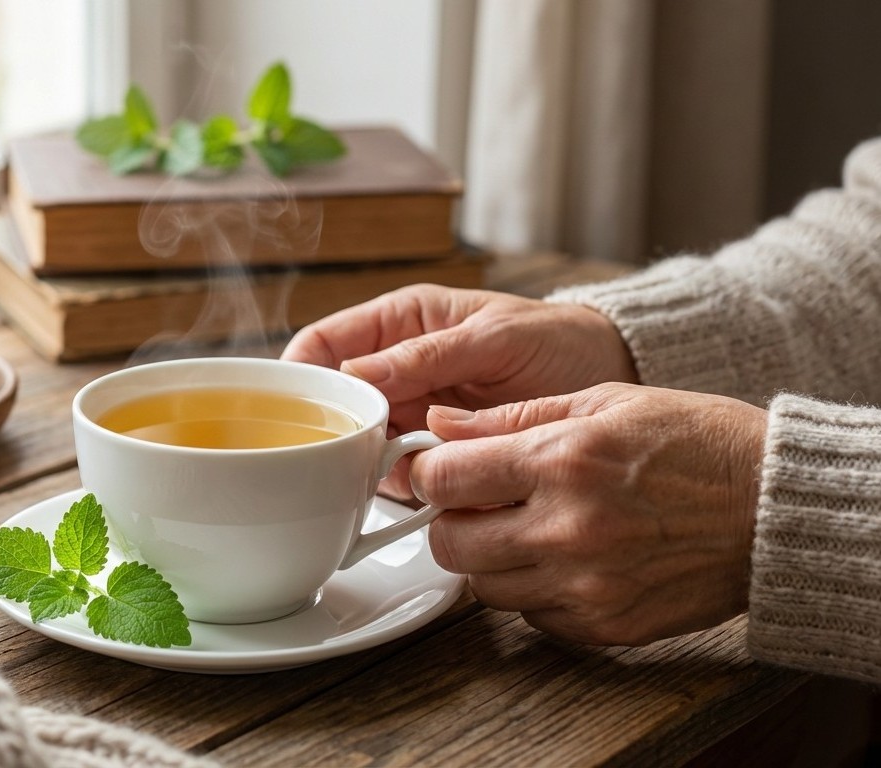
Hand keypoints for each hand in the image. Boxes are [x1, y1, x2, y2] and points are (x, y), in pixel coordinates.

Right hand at [283, 284, 637, 497]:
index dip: (296, 373)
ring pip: (354, 440)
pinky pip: (392, 472)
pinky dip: (391, 484)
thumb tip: (358, 372)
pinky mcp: (432, 455)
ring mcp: (410, 415)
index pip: (322, 344)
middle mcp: (395, 370)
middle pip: (329, 400)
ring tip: (377, 470)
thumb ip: (428, 354)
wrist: (611, 380)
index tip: (286, 408)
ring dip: (357, 459)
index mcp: (399, 323)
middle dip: (324, 427)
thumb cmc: (558, 341)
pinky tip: (405, 490)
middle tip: (329, 452)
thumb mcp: (494, 337)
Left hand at [414, 383, 766, 645]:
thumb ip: (511, 417)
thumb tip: (441, 423)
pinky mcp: (606, 626)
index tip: (443, 471)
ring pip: (484, 589)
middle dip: (452, 521)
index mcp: (560, 461)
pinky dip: (535, 593)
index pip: (442, 480)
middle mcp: (566, 529)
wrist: (778, 508)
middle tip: (478, 505)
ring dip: (491, 560)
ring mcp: (586, 586)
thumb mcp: (603, 402)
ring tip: (526, 530)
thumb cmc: (698, 442)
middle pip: (450, 544)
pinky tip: (565, 561)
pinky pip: (533, 618)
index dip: (431, 473)